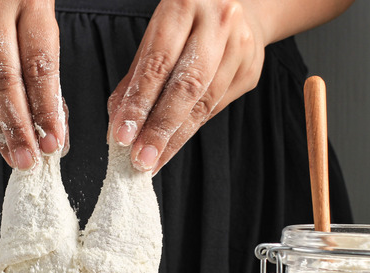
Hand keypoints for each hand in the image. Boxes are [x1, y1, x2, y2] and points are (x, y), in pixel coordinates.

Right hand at [0, 0, 65, 169]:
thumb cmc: (13, 5)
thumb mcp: (39, 20)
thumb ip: (45, 68)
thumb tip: (55, 128)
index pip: (38, 64)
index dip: (46, 108)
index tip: (53, 140)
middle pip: (2, 79)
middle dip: (17, 127)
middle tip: (28, 159)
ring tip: (13, 153)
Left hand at [107, 0, 265, 173]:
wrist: (239, 7)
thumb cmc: (186, 23)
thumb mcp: (156, 35)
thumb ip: (137, 77)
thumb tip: (118, 124)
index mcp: (184, 5)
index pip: (158, 64)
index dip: (139, 104)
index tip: (123, 137)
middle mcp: (217, 22)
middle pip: (186, 87)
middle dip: (160, 129)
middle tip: (140, 159)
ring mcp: (240, 46)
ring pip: (204, 103)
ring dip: (175, 137)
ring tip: (153, 160)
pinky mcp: (251, 69)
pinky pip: (216, 107)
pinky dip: (191, 127)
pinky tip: (173, 142)